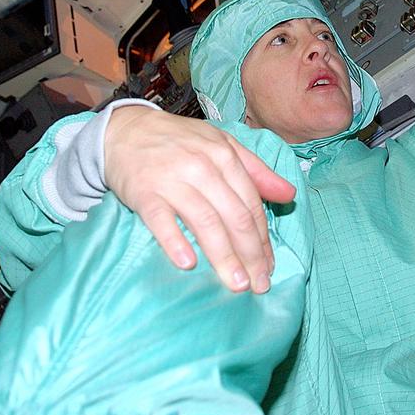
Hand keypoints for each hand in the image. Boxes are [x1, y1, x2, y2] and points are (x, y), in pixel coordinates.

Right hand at [104, 107, 295, 292]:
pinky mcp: (143, 192)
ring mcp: (172, 180)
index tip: (270, 267)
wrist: (125, 130)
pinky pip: (161, 220)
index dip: (263, 239)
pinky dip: (175, 242)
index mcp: (225, 156)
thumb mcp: (221, 145)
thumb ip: (256, 171)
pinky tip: (188, 264)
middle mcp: (202, 168)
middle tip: (259, 285)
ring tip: (237, 285)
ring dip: (224, 257)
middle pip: (234, 217)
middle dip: (250, 255)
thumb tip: (289, 195)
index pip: (251, 204)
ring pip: (205, 222)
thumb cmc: (178, 142)